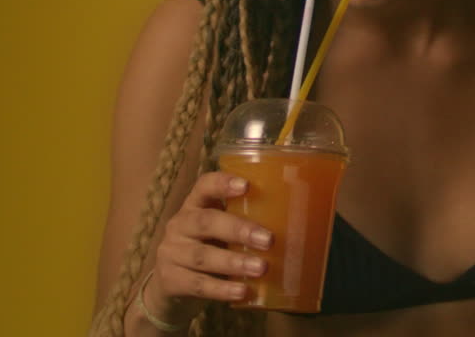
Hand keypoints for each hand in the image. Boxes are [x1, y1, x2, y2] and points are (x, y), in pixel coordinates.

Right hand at [144, 172, 272, 323]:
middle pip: (205, 221)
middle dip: (238, 230)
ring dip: (234, 262)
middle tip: (268, 240)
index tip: (247, 185)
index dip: (223, 183)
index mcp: (195, 205)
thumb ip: (246, 221)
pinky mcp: (170, 280)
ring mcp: (171, 253)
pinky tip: (243, 291)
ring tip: (261, 268)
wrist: (170, 284)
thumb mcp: (220, 229)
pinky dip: (222, 289)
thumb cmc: (209, 246)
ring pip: (202, 255)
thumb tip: (304, 223)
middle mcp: (180, 225)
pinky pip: (198, 285)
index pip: (203, 185)